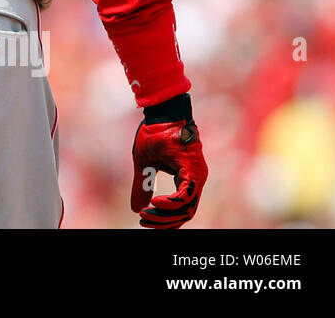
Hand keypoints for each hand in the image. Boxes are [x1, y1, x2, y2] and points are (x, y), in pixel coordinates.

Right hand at [130, 94, 207, 228]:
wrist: (161, 112)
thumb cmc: (154, 133)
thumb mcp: (144, 164)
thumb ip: (143, 186)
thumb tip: (136, 208)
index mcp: (186, 178)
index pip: (180, 208)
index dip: (163, 218)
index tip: (144, 219)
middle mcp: (195, 180)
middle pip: (185, 213)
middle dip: (164, 222)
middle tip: (144, 222)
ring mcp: (197, 176)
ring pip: (187, 208)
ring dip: (166, 216)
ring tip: (147, 215)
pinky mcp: (194, 170)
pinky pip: (186, 195)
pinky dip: (171, 203)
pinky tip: (156, 203)